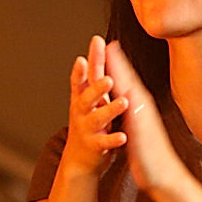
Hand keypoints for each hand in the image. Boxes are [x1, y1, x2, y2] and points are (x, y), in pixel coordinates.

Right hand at [59, 35, 127, 176]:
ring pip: (98, 118)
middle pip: (87, 97)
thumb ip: (94, 71)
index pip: (82, 79)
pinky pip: (104, 143)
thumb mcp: (89, 95)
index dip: (84, 66)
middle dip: (97, 88)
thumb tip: (98, 42)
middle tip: (108, 79)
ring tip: (123, 103)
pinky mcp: (95, 146)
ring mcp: (87, 129)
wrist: (79, 158)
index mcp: (82, 98)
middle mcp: (82, 111)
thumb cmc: (87, 121)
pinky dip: (113, 139)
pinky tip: (122, 136)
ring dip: (110, 110)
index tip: (90, 52)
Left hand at [105, 40, 186, 195]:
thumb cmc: (150, 151)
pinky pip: (135, 112)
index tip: (105, 47)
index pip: (123, 81)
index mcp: (137, 106)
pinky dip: (129, 100)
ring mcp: (144, 117)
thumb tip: (127, 100)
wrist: (163, 174)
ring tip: (112, 57)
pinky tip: (124, 89)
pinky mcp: (144, 131)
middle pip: (127, 80)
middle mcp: (142, 107)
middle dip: (116, 61)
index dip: (114, 64)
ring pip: (131, 91)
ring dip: (122, 73)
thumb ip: (132, 111)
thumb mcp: (137, 125)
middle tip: (106, 42)